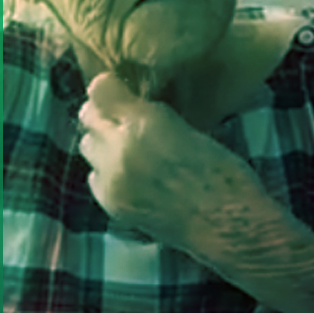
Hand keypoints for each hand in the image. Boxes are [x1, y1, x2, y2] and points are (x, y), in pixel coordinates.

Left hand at [77, 73, 270, 255]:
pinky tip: (133, 177)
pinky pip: (95, 177)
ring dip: (104, 144)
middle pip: (88, 117)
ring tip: (130, 150)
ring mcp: (111, 178)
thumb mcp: (194, 130)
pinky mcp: (110, 202)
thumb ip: (157, 118)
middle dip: (104, 115)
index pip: (101, 91)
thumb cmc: (226, 173)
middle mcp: (119, 147)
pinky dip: (107, 173)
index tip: (121, 88)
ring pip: (87, 147)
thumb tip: (136, 107)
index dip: (110, 87)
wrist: (226, 225)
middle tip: (125, 119)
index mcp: (146, 122)